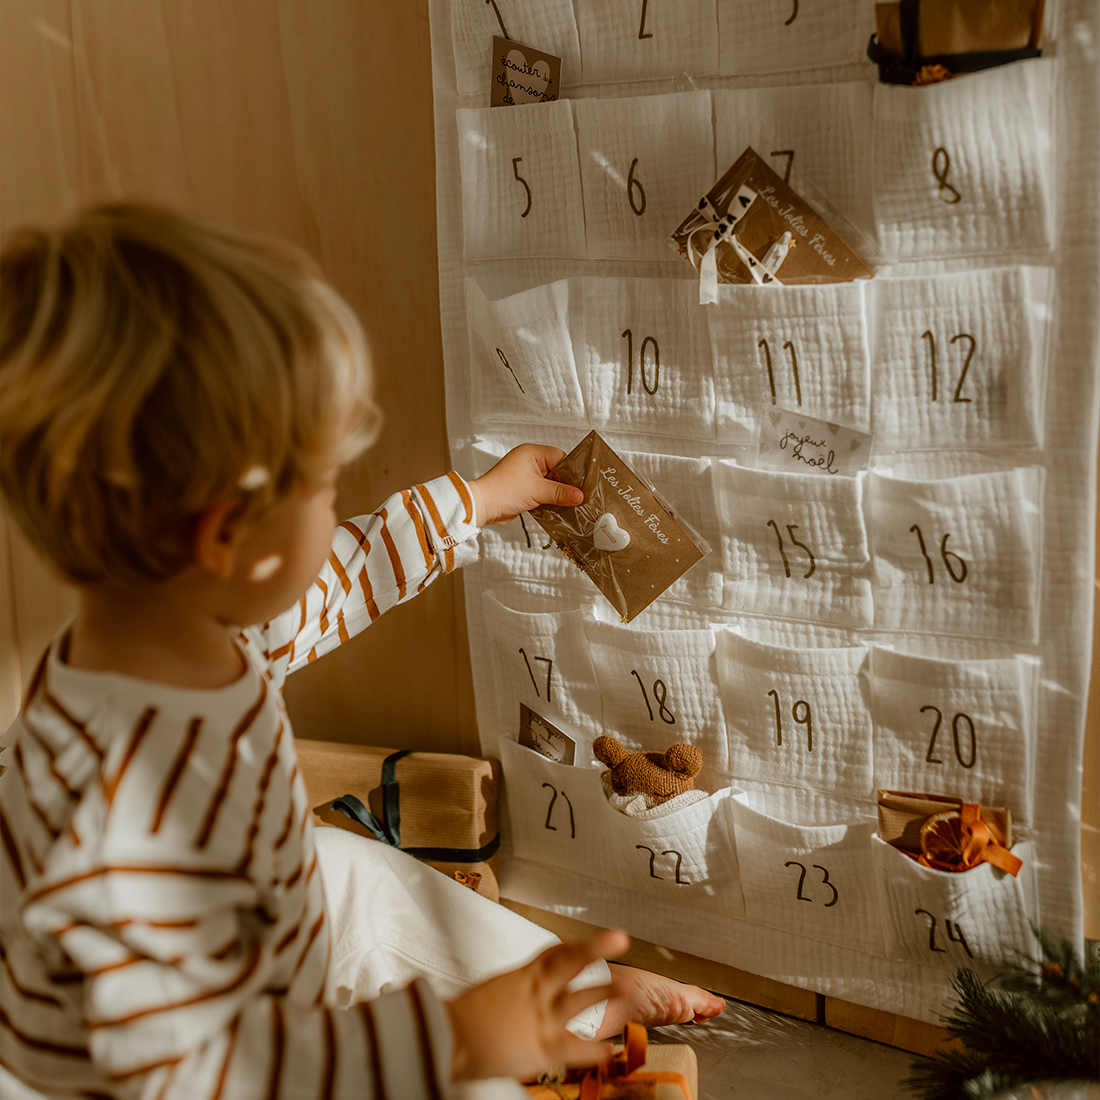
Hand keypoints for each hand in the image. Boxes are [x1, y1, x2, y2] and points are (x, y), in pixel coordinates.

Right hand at [446, 929, 630, 1081]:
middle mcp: (534, 993)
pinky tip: (610, 1050)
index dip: (572, 946)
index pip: (551, 954)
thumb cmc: (455, 1019)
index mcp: (519, 977)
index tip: (586, 942)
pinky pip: (574, 1047)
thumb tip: (456, 991)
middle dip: (596, 948)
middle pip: (570, 963)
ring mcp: (541, 1019)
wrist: (448, 1040)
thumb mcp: (476, 996)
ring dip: (606, 991)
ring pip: (580, 1000)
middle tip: (620, 938)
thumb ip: (492, 993)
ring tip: (628, 986)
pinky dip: (593, 1049)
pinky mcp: (541, 1048)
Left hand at [467, 444, 583, 526]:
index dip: (572, 471)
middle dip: (565, 484)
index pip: (561, 457)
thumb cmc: (502, 491)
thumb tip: (579, 495)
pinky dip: (548, 499)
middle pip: (557, 471)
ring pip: (550, 483)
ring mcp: (526, 475)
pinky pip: (542, 491)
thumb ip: (560, 493)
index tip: (581, 484)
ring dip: (556, 493)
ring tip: (567, 502)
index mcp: (532, 453)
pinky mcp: (524, 488)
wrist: (483, 506)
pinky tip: (555, 506)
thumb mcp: (537, 491)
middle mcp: (529, 461)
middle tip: (576, 495)